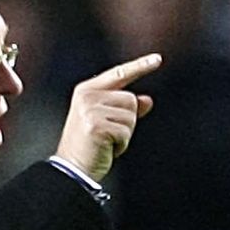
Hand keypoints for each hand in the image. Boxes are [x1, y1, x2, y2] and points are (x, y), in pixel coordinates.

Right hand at [55, 53, 161, 180]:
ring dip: (125, 134)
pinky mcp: (96, 125)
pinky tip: (106, 148)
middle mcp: (87, 96)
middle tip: (108, 135)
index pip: (119, 74)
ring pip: (131, 116)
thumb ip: (126, 109)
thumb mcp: (108, 122)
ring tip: (106, 142)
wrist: (72, 170)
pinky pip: (126, 132)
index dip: (140, 66)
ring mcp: (90, 110)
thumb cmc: (90, 146)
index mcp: (87, 90)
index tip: (157, 59)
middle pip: (131, 100)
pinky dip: (121, 144)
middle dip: (127, 121)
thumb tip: (147, 100)